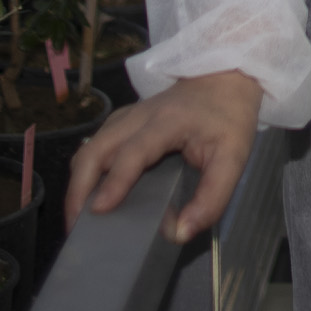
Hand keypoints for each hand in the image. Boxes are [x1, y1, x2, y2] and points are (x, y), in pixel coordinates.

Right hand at [65, 69, 262, 243]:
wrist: (224, 77)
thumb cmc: (228, 119)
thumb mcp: (233, 159)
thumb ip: (212, 198)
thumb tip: (180, 233)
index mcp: (167, 122)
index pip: (133, 152)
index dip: (115, 181)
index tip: (98, 210)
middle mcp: (139, 116)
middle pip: (96, 149)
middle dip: (79, 188)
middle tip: (77, 228)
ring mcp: (127, 116)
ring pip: (90, 147)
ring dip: (78, 182)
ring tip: (78, 218)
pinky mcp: (123, 121)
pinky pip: (95, 145)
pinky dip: (86, 171)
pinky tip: (90, 194)